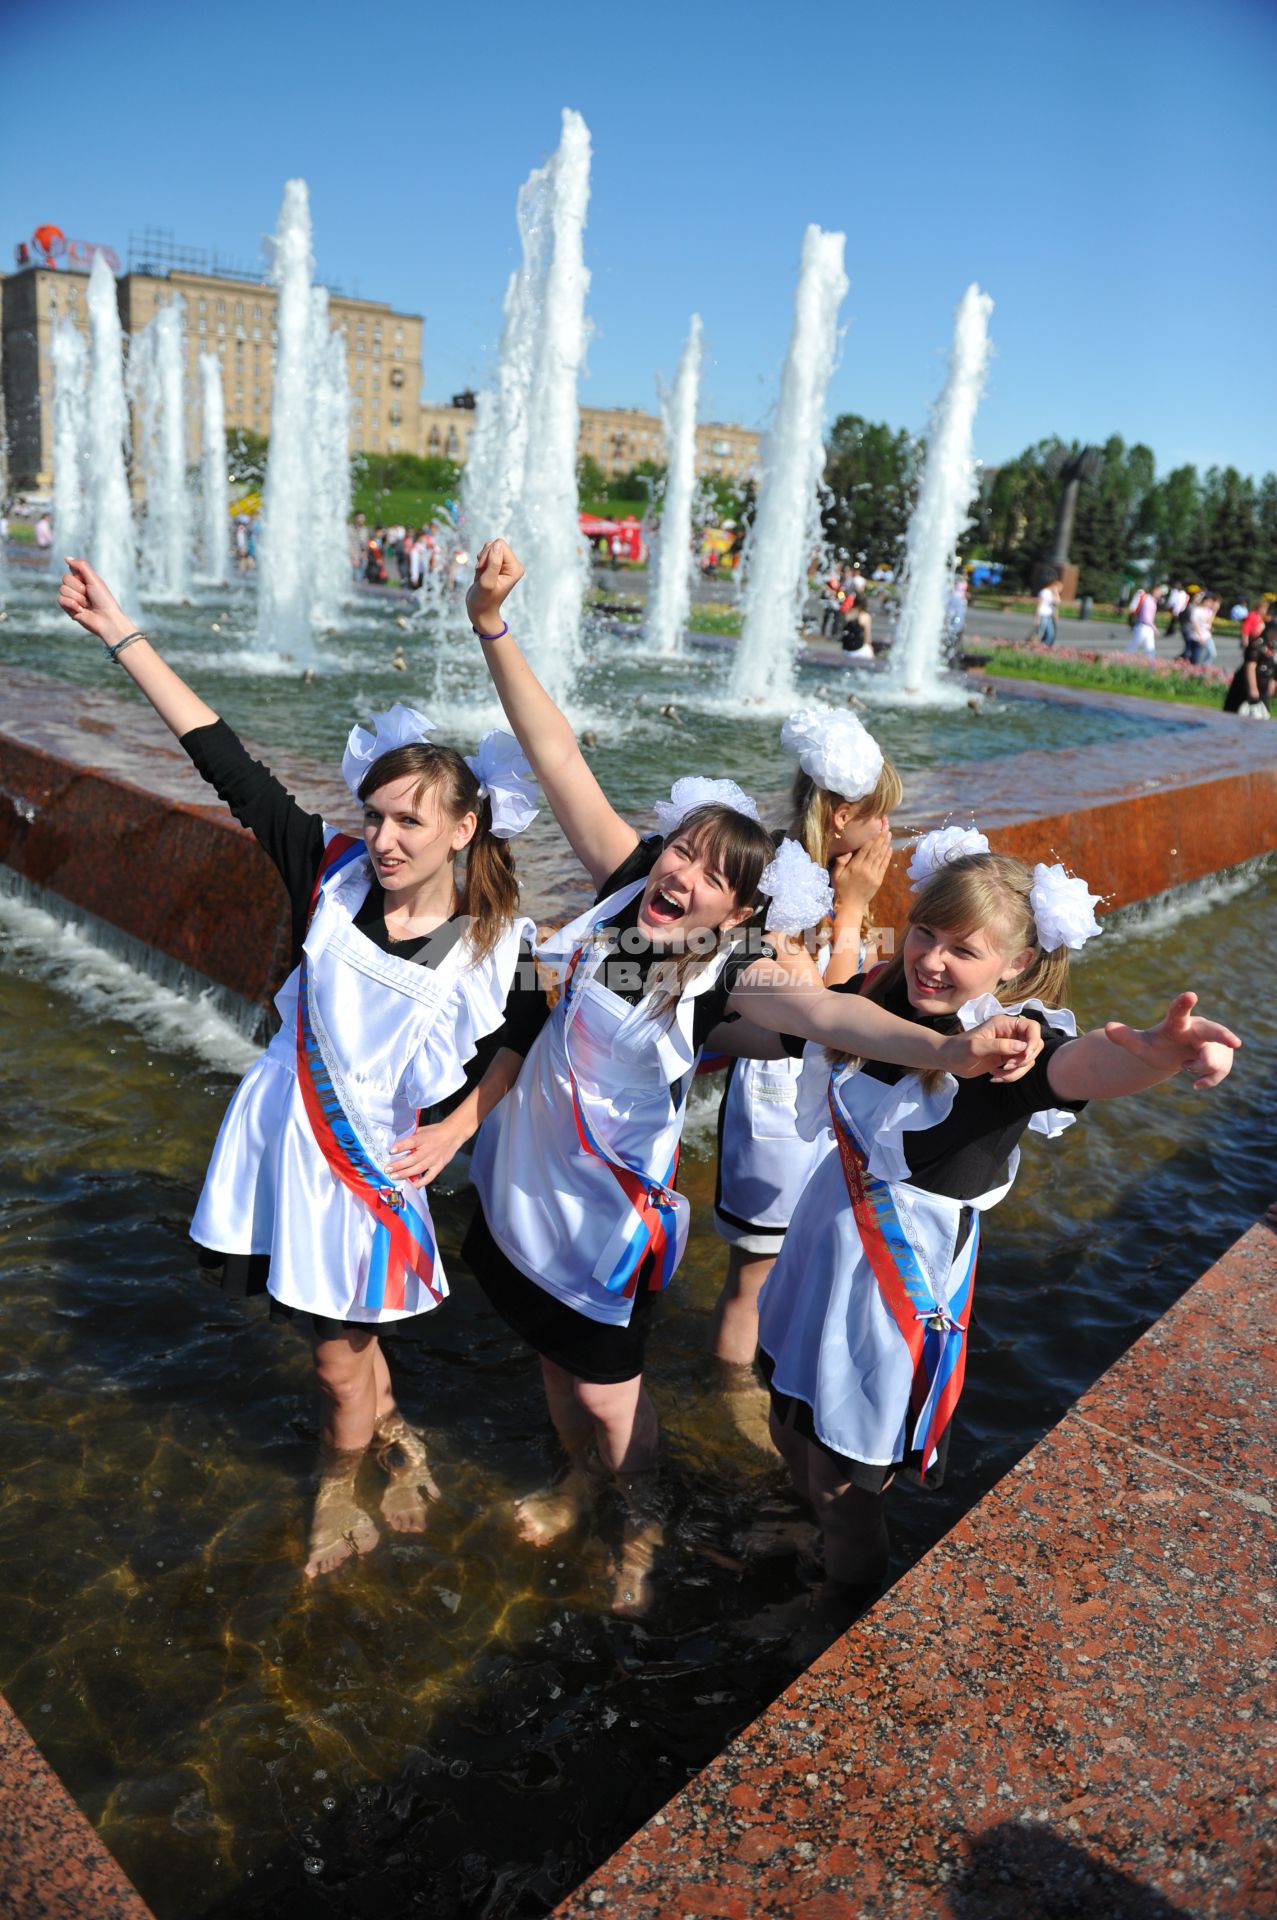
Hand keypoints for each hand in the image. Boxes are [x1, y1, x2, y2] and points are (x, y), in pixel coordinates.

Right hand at [57, 557, 134, 646]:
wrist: (107, 619)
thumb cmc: (104, 599)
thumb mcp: (94, 579)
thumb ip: (81, 566)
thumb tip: (66, 557)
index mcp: (84, 579)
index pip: (72, 569)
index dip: (79, 576)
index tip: (88, 582)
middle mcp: (77, 587)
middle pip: (65, 579)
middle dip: (78, 588)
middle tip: (89, 595)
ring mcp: (72, 597)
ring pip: (62, 589)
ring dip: (77, 598)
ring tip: (87, 605)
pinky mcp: (68, 608)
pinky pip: (60, 600)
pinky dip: (72, 605)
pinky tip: (81, 610)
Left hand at [385, 1118, 468, 1186]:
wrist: (453, 1134)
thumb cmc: (435, 1131)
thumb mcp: (423, 1130)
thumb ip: (411, 1136)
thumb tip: (395, 1143)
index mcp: (423, 1138)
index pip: (411, 1142)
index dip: (401, 1146)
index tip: (391, 1151)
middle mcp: (428, 1149)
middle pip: (413, 1158)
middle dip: (399, 1165)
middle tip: (387, 1169)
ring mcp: (434, 1159)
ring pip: (418, 1168)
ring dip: (405, 1174)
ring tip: (393, 1177)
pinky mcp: (439, 1166)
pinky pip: (429, 1177)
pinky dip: (421, 1182)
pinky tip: (411, 1185)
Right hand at [467, 539, 524, 635]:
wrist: (480, 611)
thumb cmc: (483, 600)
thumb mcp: (487, 582)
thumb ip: (493, 563)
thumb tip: (497, 544)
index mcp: (515, 568)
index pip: (500, 545)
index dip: (488, 555)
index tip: (484, 570)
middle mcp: (512, 564)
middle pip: (495, 544)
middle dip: (484, 557)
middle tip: (482, 573)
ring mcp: (504, 564)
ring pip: (489, 547)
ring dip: (481, 560)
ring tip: (482, 574)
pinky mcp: (496, 564)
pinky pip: (486, 552)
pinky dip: (480, 562)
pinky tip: (481, 573)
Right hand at [831, 822, 892, 916]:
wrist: (851, 906)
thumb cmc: (841, 890)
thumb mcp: (835, 875)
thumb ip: (840, 862)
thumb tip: (848, 851)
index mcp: (855, 867)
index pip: (866, 848)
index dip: (872, 837)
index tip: (876, 827)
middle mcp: (866, 869)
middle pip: (876, 849)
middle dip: (881, 836)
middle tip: (886, 825)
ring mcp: (874, 875)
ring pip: (881, 856)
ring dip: (886, 843)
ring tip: (889, 833)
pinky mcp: (879, 880)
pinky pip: (884, 865)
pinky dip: (887, 856)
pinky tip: (889, 848)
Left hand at [943, 1013, 1043, 1082]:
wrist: (949, 1059)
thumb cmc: (959, 1048)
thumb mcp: (976, 1047)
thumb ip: (999, 1045)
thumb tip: (1022, 1047)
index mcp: (1004, 1024)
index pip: (1032, 1027)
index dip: (1034, 1040)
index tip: (1025, 1055)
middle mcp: (1010, 1034)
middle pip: (1035, 1045)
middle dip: (1025, 1060)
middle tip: (1008, 1066)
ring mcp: (1010, 1048)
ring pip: (1028, 1060)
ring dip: (1016, 1071)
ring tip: (997, 1074)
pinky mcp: (1007, 1060)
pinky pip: (1019, 1069)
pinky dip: (1010, 1076)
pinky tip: (994, 1076)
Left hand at [1104, 991, 1240, 1090]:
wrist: (1175, 1055)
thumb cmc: (1158, 1045)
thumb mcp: (1141, 1044)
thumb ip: (1125, 1037)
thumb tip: (1106, 1027)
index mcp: (1178, 1023)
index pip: (1179, 1012)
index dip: (1183, 1004)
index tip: (1190, 995)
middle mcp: (1200, 1029)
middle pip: (1213, 1032)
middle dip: (1223, 1036)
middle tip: (1235, 1042)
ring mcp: (1214, 1043)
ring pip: (1212, 1061)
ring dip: (1198, 1068)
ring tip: (1185, 1064)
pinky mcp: (1223, 1058)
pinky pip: (1218, 1073)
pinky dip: (1207, 1081)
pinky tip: (1196, 1085)